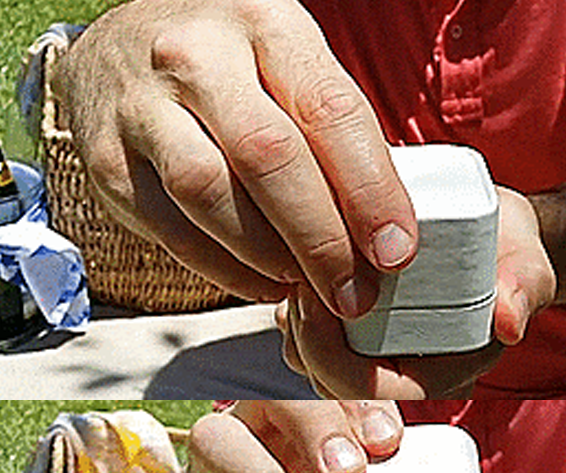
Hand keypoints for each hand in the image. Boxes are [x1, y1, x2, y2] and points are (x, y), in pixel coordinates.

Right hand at [56, 0, 417, 312]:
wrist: (121, 53)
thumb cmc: (231, 72)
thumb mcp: (289, 72)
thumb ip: (334, 138)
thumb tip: (383, 230)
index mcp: (266, 25)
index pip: (329, 111)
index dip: (369, 190)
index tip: (395, 250)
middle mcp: (197, 56)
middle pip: (269, 158)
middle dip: (322, 240)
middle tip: (354, 292)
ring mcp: (143, 108)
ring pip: (213, 195)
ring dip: (272, 257)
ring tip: (309, 288)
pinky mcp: (110, 163)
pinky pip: (174, 232)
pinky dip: (228, 271)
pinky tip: (264, 284)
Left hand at [275, 188, 554, 397]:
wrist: (494, 237)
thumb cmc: (509, 252)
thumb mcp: (526, 263)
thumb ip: (525, 287)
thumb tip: (509, 319)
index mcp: (439, 373)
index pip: (373, 389)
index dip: (334, 357)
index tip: (318, 299)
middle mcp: (402, 372)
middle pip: (331, 383)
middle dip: (306, 339)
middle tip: (298, 284)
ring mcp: (377, 353)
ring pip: (313, 363)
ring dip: (297, 325)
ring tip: (294, 274)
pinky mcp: (358, 329)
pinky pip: (310, 337)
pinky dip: (298, 311)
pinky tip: (295, 273)